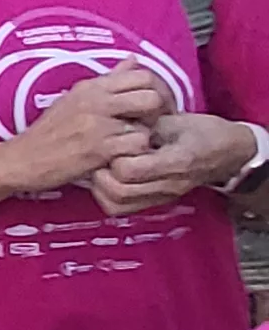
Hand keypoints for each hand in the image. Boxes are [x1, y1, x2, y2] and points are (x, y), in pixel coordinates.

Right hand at [0, 61, 167, 195]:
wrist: (21, 159)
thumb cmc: (49, 132)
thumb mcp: (75, 99)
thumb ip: (109, 81)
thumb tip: (133, 60)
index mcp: (91, 87)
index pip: (143, 75)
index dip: (158, 91)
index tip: (155, 107)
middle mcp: (95, 101)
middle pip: (152, 97)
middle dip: (158, 114)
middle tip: (151, 126)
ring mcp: (97, 125)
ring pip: (147, 126)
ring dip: (144, 139)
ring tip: (130, 146)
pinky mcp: (98, 150)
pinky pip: (135, 147)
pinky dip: (134, 155)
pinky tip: (122, 158)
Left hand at [93, 112, 258, 215]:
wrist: (229, 153)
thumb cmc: (203, 132)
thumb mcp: (176, 121)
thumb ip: (146, 124)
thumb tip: (113, 124)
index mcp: (175, 161)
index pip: (128, 169)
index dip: (113, 155)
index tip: (112, 141)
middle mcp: (168, 185)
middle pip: (118, 192)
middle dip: (100, 174)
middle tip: (100, 156)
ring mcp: (162, 197)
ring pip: (116, 205)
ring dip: (101, 187)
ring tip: (103, 167)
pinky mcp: (156, 202)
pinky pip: (122, 208)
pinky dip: (108, 196)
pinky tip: (109, 178)